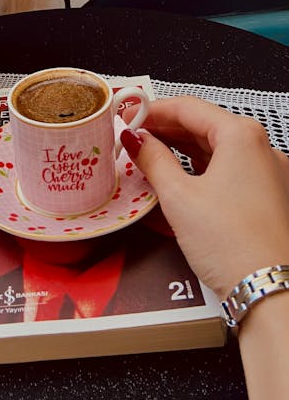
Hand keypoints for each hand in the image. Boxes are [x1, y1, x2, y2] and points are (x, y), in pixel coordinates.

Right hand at [121, 96, 288, 298]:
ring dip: (182, 149)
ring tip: (151, 156)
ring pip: (218, 148)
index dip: (153, 110)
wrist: (269, 291)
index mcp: (242, 136)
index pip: (189, 107)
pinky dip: (202, 169)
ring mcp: (269, 174)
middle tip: (134, 136)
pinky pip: (230, 170)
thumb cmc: (232, 245)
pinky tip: (180, 178)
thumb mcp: (179, 197)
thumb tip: (137, 141)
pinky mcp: (268, 197)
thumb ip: (153, 160)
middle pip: (205, 125)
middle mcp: (262, 149)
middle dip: (166, 129)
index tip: (129, 116)